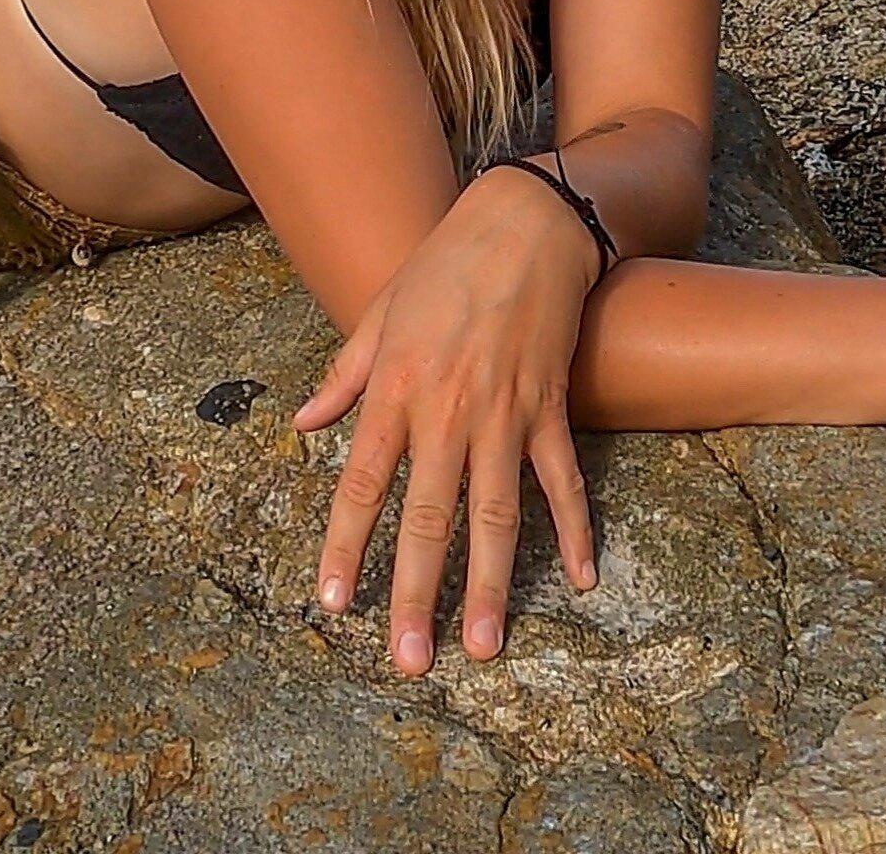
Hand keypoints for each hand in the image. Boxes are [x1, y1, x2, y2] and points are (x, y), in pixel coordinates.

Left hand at [291, 167, 604, 674]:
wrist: (522, 225)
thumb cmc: (441, 268)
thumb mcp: (377, 315)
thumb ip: (342, 377)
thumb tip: (303, 424)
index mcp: (395, 392)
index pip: (361, 484)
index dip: (344, 546)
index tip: (332, 602)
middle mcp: (447, 413)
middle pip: (427, 519)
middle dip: (417, 593)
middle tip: (411, 660)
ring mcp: (503, 415)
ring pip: (495, 515)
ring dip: (491, 585)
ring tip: (486, 646)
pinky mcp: (549, 409)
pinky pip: (561, 481)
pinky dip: (574, 529)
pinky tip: (581, 578)